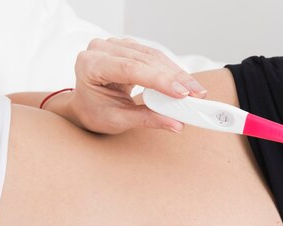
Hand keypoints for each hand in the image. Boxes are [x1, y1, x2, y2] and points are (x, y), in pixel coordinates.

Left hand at [67, 37, 207, 134]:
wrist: (86, 105)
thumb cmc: (95, 112)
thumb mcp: (118, 120)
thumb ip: (147, 119)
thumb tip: (176, 124)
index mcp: (90, 66)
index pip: (129, 69)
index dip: (158, 80)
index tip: (181, 92)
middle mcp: (101, 49)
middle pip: (144, 60)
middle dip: (173, 78)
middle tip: (196, 94)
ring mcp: (115, 45)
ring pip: (152, 55)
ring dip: (176, 73)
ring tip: (194, 90)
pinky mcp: (128, 47)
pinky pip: (153, 56)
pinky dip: (170, 70)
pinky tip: (183, 82)